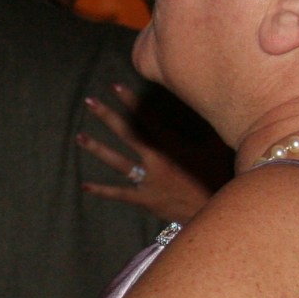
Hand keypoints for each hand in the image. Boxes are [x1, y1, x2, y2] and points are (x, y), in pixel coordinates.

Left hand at [78, 84, 212, 223]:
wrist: (217, 210)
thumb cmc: (219, 178)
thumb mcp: (214, 149)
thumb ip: (203, 129)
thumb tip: (201, 108)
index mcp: (171, 145)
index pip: (147, 117)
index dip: (131, 101)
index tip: (116, 86)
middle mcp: (156, 160)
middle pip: (127, 134)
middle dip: (108, 116)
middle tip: (90, 102)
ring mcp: (148, 180)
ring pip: (118, 161)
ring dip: (97, 148)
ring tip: (79, 136)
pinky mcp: (145, 199)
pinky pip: (120, 194)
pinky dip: (102, 190)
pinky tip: (85, 185)